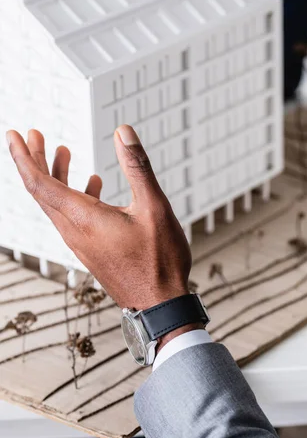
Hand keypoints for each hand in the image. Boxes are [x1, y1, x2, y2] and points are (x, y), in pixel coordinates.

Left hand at [6, 125, 191, 310]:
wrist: (160, 305)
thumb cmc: (159, 261)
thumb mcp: (154, 207)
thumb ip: (137, 167)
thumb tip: (122, 132)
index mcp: (84, 219)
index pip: (39, 184)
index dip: (23, 156)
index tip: (13, 135)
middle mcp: (75, 232)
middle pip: (42, 191)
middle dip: (35, 159)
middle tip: (32, 135)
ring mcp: (81, 243)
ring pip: (56, 203)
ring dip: (55, 175)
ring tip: (62, 151)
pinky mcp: (90, 249)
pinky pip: (70, 216)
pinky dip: (73, 193)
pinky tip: (93, 184)